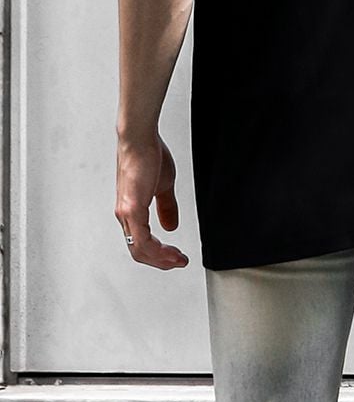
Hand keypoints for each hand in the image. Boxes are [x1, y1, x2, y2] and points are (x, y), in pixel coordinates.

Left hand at [115, 131, 189, 269]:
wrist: (139, 139)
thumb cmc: (147, 156)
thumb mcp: (163, 187)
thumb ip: (167, 208)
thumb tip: (171, 226)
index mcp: (132, 211)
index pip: (142, 243)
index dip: (160, 255)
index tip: (177, 257)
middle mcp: (125, 215)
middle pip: (140, 252)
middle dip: (162, 262)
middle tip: (179, 262)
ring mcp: (127, 213)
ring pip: (140, 250)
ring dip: (162, 259)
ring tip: (178, 259)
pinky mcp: (132, 209)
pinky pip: (142, 240)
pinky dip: (157, 250)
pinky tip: (170, 250)